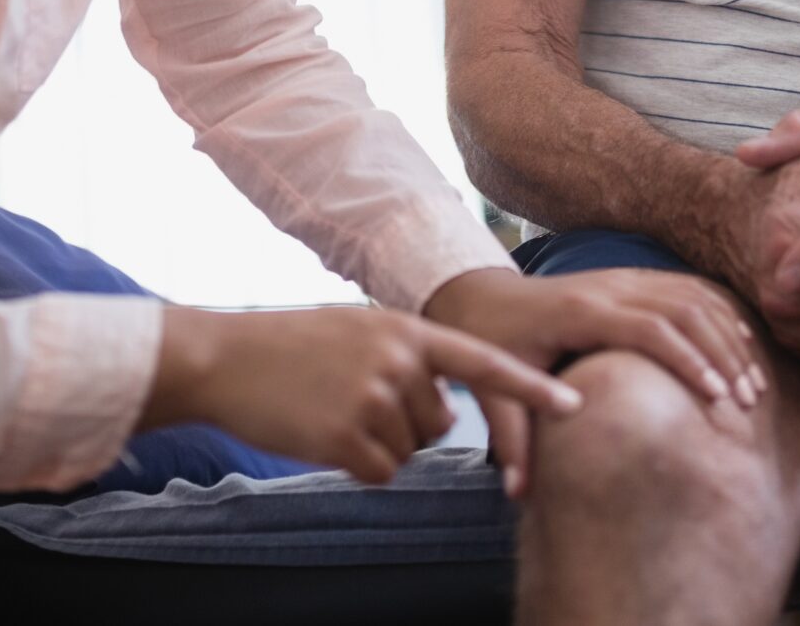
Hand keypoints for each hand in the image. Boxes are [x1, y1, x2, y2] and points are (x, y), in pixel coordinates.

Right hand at [142, 304, 582, 484]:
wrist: (224, 359)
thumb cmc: (291, 346)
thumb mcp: (360, 331)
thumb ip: (409, 358)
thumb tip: (445, 413)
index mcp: (406, 329)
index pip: (482, 361)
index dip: (530, 387)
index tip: (575, 404)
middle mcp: (398, 360)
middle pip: (439, 422)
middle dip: (405, 424)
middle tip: (349, 399)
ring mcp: (374, 398)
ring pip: (409, 450)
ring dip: (376, 445)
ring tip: (330, 410)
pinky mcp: (349, 437)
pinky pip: (381, 471)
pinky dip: (357, 465)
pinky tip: (323, 434)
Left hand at [421, 265, 762, 498]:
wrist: (481, 297)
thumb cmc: (490, 345)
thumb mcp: (492, 390)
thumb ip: (510, 441)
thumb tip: (520, 496)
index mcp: (579, 311)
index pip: (648, 328)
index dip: (688, 360)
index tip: (717, 398)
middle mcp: (606, 287)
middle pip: (682, 309)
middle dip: (721, 353)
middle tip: (748, 400)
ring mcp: (620, 278)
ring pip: (691, 295)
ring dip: (728, 335)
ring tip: (753, 383)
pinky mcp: (629, 279)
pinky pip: (685, 287)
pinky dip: (719, 313)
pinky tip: (741, 345)